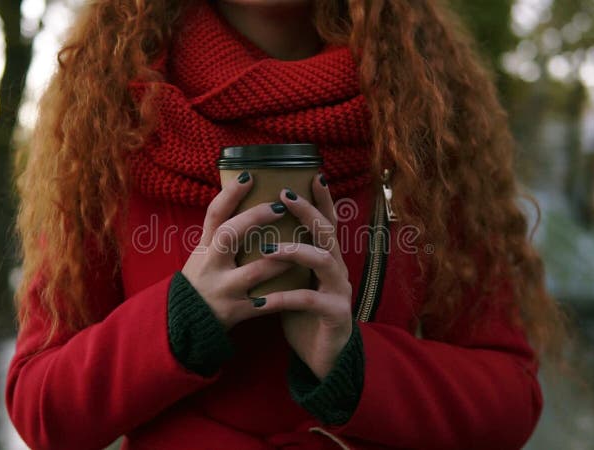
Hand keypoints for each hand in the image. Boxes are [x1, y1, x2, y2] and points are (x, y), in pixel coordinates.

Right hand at [181, 171, 293, 329]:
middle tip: (279, 206)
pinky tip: (298, 290)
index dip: (230, 193)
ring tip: (300, 248)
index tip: (249, 175)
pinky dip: (280, 298)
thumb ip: (222, 233)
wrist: (185, 323)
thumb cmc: (202, 281)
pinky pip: (262, 305)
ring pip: (253, 271)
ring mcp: (222, 288)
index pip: (214, 214)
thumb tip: (244, 200)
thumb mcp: (204, 254)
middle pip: (228, 234)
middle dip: (254, 219)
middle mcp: (210, 264)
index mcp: (205, 247)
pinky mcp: (234, 312)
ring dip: (278, 259)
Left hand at [261, 174, 353, 379]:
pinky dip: (284, 298)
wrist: (323, 357)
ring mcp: (339, 291)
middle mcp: (337, 270)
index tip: (310, 175)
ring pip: (323, 261)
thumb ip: (284, 260)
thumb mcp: (293, 281)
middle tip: (285, 196)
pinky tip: (262, 301)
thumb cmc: (304, 316)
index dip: (321, 199)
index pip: (326, 222)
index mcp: (326, 259)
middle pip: (327, 232)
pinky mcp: (335, 315)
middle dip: (308, 211)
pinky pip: (309, 301)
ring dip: (295, 251)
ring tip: (268, 249)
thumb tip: (254, 233)